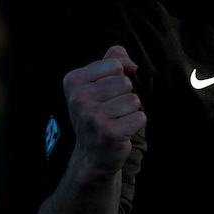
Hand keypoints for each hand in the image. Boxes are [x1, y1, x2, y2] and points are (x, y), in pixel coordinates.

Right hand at [63, 45, 145, 176]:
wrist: (92, 153)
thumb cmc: (98, 112)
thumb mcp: (97, 82)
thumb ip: (112, 60)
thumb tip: (131, 63)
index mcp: (73, 80)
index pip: (114, 64)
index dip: (117, 77)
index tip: (104, 93)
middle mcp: (79, 98)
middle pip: (125, 82)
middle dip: (124, 95)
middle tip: (110, 110)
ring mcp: (92, 117)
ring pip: (134, 99)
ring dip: (130, 110)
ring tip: (115, 120)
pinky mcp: (109, 133)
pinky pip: (140, 117)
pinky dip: (135, 124)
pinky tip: (120, 131)